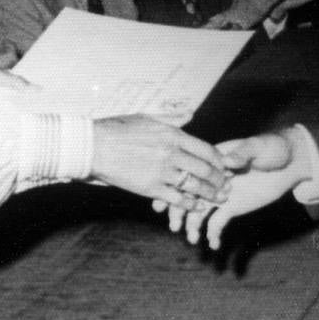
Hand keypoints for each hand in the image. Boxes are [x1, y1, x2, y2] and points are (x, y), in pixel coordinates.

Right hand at [92, 115, 229, 211]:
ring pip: (194, 185)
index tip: (224, 167)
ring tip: (218, 198)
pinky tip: (197, 206)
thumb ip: (172, 118)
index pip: (206, 149)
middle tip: (226, 186)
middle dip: (219, 179)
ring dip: (210, 194)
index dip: (219, 160)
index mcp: (172, 134)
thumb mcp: (147, 117)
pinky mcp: (149, 188)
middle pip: (205, 169)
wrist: (92, 146)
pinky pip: (177, 199)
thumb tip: (190, 113)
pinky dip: (190, 204)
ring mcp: (161, 171)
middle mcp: (170, 153)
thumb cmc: (117, 129)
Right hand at [163, 127, 314, 249]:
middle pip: (190, 195)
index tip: (166, 199)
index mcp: (213, 160)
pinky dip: (213, 234)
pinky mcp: (232, 207)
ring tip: (192, 240)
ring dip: (193, 226)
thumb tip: (227, 161)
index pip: (191, 173)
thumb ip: (242, 153)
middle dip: (179, 210)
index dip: (178, 186)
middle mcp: (212, 178)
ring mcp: (220, 194)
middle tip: (174, 226)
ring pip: (200, 211)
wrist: (290, 162)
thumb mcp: (258, 147)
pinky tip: (213, 244)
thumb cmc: (273, 148)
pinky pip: (218, 222)